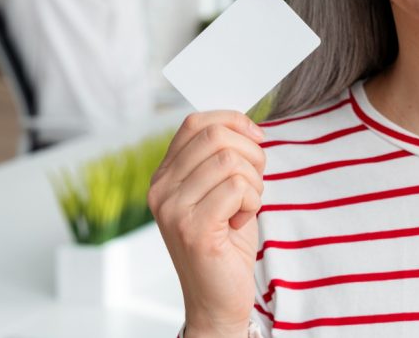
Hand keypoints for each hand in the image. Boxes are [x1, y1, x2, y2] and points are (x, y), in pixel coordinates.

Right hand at [148, 111, 266, 336]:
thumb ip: (220, 158)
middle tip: (255, 181)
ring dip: (254, 182)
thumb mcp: (219, 191)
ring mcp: (173, 210)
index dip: (233, 121)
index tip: (257, 138)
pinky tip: (241, 221)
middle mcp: (161, 190)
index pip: (195, 122)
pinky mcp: (193, 229)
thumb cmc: (225, 241)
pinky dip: (253, 202)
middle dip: (251, 153)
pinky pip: (238, 188)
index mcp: (164, 176)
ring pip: (231, 161)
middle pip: (216, 136)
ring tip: (246, 206)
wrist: (217, 298)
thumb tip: (242, 124)